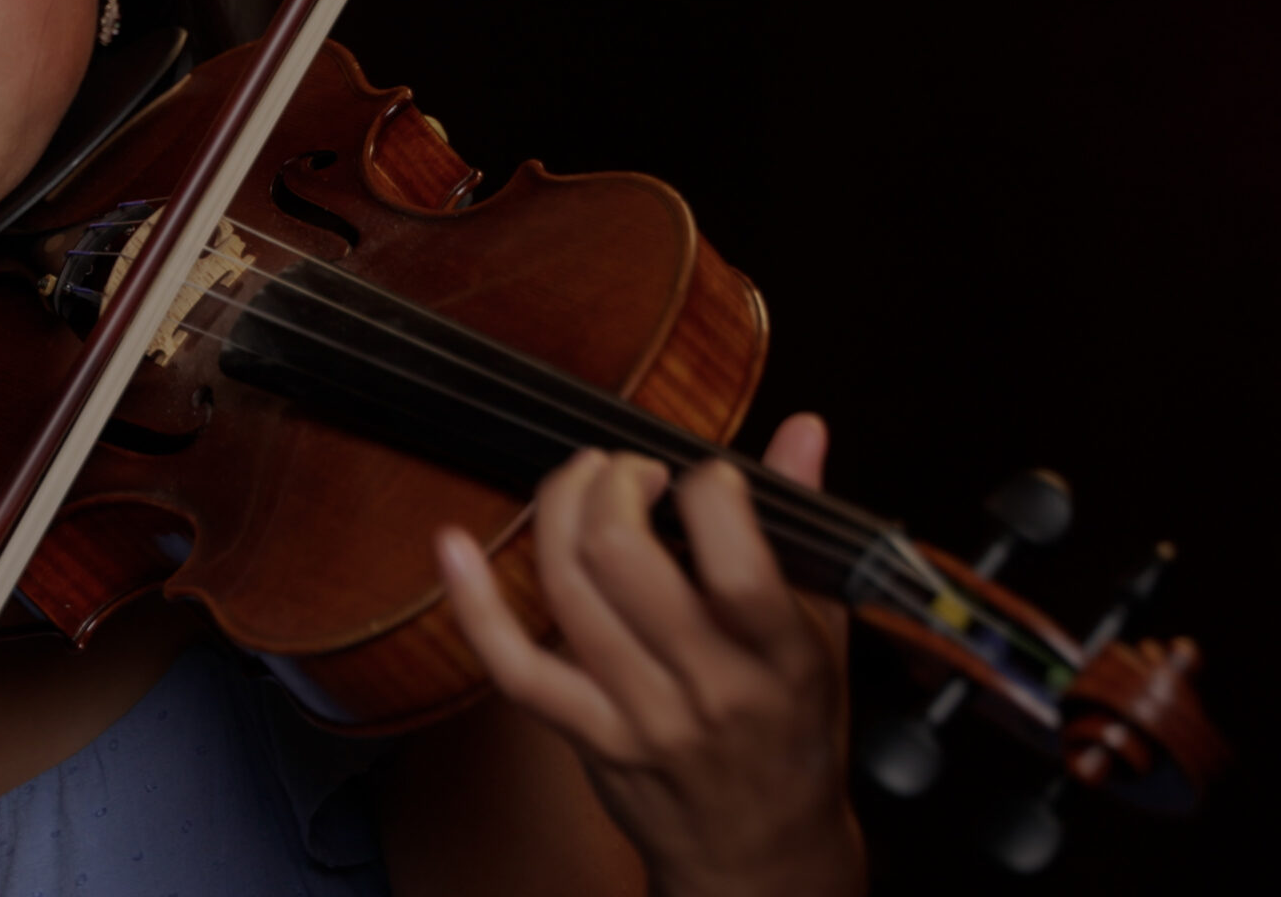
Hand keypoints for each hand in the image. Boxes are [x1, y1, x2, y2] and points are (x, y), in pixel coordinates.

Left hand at [434, 415, 862, 896]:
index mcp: (779, 658)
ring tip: (580, 482)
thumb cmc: (794, 736)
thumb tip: (802, 427)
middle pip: (625, 561)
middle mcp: (707, 688)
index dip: (708, 490)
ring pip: (568, 593)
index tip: (704, 474)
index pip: (735, 563)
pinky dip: (475, 602)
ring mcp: (640, 716)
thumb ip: (807, 525)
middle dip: (613, 484)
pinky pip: (514, 667)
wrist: (761, 860)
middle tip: (628, 470)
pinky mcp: (586, 736)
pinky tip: (454, 545)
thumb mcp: (826, 635)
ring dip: (559, 512)